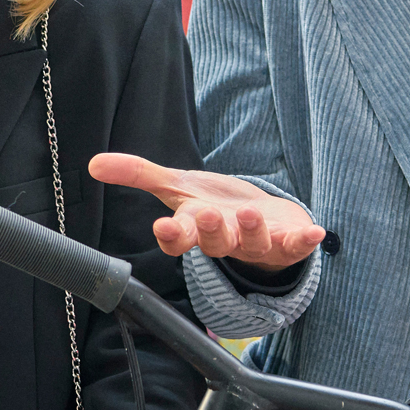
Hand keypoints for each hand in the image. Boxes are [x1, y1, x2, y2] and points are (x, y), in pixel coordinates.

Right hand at [90, 153, 324, 272]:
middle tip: (208, 215)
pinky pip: (295, 246)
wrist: (262, 223)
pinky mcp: (287, 244)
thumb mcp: (177, 187)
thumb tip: (94, 164)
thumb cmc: (215, 205)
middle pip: (215, 243)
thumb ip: (139, 175)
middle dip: (211, 231)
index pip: (178, 240)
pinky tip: (316, 232)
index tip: (164, 227)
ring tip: (250, 214)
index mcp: (195, 230)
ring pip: (251, 243)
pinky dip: (305, 241)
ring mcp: (256, 245)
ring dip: (251, 231)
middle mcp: (224, 241)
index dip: (172, 236)